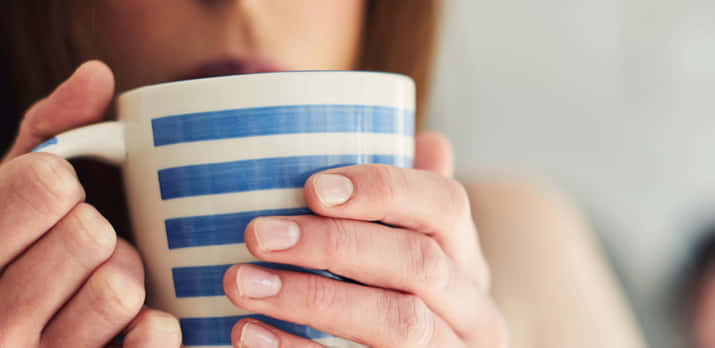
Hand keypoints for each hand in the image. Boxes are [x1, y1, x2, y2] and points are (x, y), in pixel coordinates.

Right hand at [0, 61, 180, 347]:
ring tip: (92, 289)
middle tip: (74, 252)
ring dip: (121, 278)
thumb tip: (98, 76)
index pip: (45, 183)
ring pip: (121, 287)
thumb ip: (41, 138)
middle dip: (94, 233)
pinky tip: (127, 326)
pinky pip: (153, 339)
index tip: (49, 207)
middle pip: (90, 234)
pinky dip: (153, 326)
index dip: (61, 185)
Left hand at [223, 133, 508, 346]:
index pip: (446, 205)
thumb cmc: (399, 304)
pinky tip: (249, 335)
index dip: (383, 190)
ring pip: (397, 322)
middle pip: (418, 263)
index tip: (312, 189)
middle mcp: (473, 310)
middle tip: (257, 235)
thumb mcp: (414, 257)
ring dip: (312, 299)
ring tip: (241, 284)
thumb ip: (409, 205)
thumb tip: (426, 140)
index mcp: (467, 258)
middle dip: (333, 245)